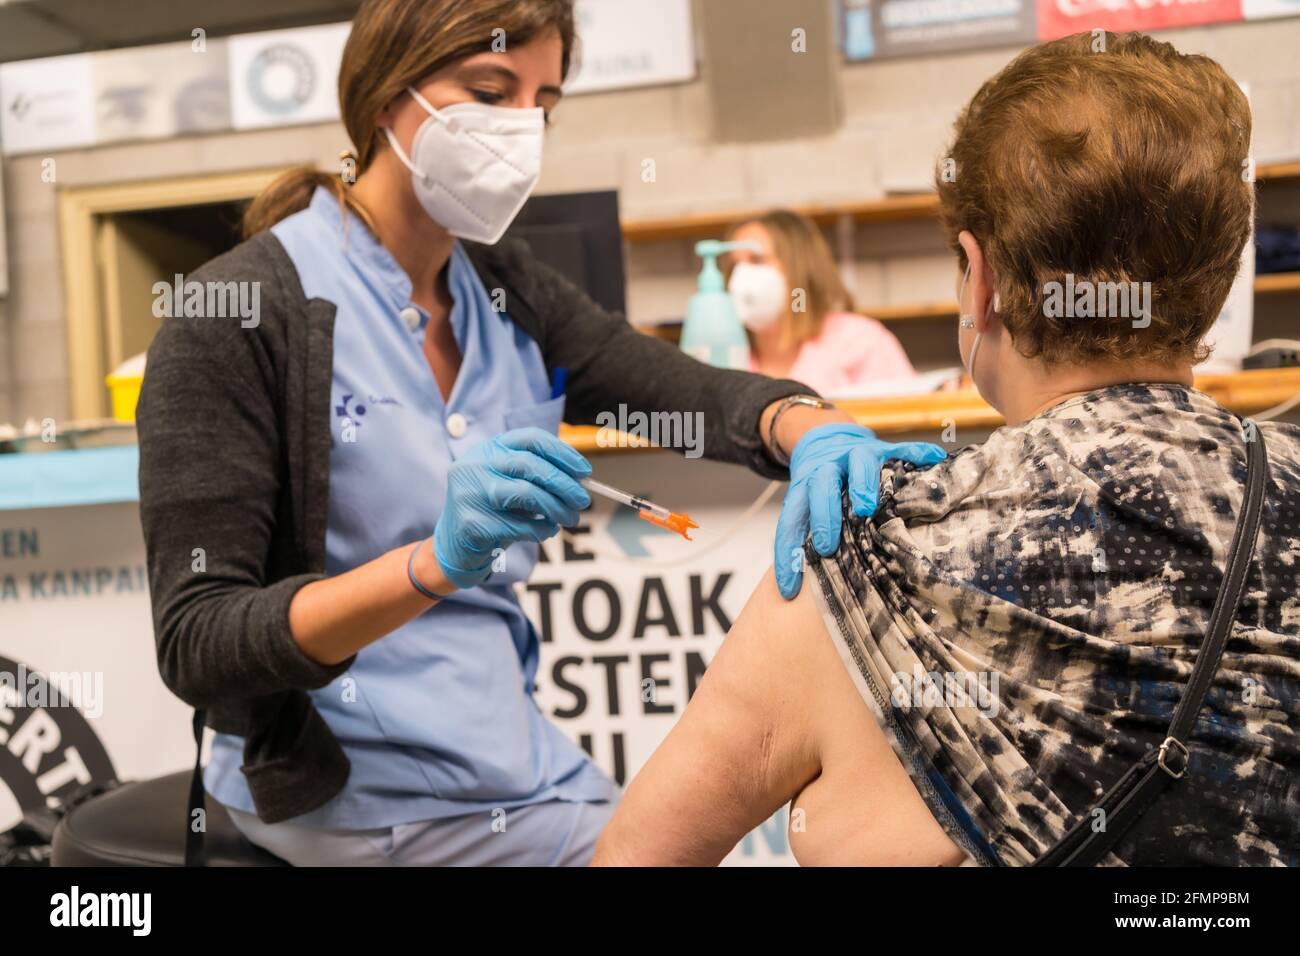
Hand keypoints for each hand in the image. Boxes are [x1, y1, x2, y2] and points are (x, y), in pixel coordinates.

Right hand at [434, 427, 590, 589]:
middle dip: (564, 483)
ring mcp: (470, 492)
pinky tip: (547, 530)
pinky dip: (541, 529)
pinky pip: (519, 525)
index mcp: (488, 448)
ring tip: (570, 518)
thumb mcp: (511, 484)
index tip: (584, 470)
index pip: (530, 438)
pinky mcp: (472, 522)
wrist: (454, 546)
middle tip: (583, 500)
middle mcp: (476, 464)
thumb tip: (580, 479)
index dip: (562, 452)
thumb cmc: (492, 512)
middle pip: (530, 465)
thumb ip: (538, 477)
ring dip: (557, 508)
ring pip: (526, 494)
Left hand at [774, 423, 944, 598]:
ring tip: (868, 506)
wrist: (825, 439)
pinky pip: (902, 449)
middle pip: (820, 486)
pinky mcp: (884, 448)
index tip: (788, 588)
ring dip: (861, 483)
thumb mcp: (806, 509)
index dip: (787, 552)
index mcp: (805, 487)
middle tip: (826, 545)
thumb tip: (797, 596)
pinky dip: (918, 454)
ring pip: (858, 463)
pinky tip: (935, 461)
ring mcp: (856, 455)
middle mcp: (828, 468)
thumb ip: (805, 540)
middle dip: (823, 515)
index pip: (791, 520)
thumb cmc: (820, 490)